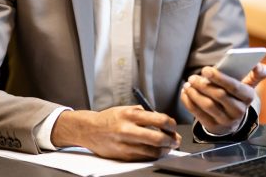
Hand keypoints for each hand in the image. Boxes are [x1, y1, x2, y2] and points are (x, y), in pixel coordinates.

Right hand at [50, 106, 180, 160]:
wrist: (89, 130)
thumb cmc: (109, 119)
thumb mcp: (125, 109)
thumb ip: (142, 113)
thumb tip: (162, 120)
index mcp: (130, 115)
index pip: (159, 120)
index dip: (171, 125)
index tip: (173, 126)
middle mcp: (128, 129)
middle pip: (158, 139)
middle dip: (172, 140)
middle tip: (176, 140)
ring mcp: (126, 144)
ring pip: (153, 151)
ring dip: (165, 150)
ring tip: (168, 147)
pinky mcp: (124, 155)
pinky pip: (144, 157)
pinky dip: (153, 155)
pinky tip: (156, 151)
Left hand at [181, 63, 265, 134]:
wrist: (232, 119)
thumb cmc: (237, 94)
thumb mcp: (248, 84)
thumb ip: (257, 73)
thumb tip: (258, 65)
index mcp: (248, 97)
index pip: (234, 87)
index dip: (220, 78)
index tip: (206, 69)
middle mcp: (239, 111)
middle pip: (219, 96)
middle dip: (203, 85)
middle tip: (192, 77)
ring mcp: (226, 121)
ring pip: (208, 105)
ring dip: (194, 93)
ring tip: (188, 83)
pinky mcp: (214, 127)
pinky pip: (198, 114)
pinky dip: (189, 101)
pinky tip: (185, 92)